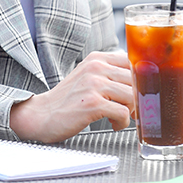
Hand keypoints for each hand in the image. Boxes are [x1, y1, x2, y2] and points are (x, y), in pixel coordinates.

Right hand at [9, 50, 133, 142]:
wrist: (42, 115)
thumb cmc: (68, 100)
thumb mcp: (88, 77)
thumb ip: (110, 74)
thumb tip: (140, 83)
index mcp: (97, 58)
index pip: (132, 62)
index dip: (140, 80)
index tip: (139, 93)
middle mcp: (96, 67)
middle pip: (135, 80)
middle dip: (138, 98)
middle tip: (132, 110)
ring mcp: (94, 84)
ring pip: (132, 96)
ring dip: (131, 112)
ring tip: (120, 117)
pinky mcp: (93, 103)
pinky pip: (123, 112)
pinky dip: (122, 122)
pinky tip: (113, 124)